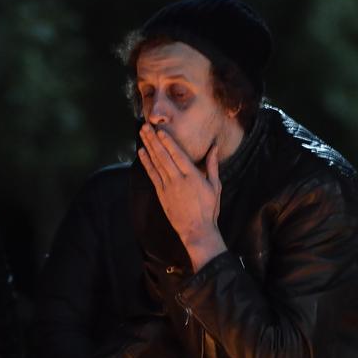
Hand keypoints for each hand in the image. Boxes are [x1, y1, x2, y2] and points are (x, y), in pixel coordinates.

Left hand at [138, 124, 225, 269]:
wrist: (197, 231)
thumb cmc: (209, 209)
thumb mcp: (215, 186)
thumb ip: (212, 166)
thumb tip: (214, 148)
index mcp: (193, 176)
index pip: (178, 155)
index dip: (168, 142)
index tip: (160, 130)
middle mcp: (178, 180)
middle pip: (164, 156)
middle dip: (154, 140)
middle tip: (145, 126)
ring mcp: (168, 187)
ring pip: (156, 163)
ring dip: (148, 147)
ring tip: (142, 134)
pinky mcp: (162, 195)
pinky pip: (152, 175)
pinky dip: (147, 163)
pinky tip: (142, 153)